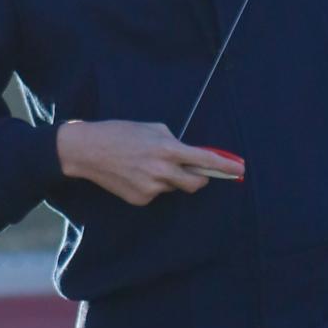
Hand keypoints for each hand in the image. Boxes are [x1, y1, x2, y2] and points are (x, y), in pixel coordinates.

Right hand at [56, 118, 243, 205]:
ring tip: (146, 165)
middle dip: (199, 179)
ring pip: (173, 188)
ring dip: (169, 179)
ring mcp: (151, 188)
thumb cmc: (119, 133)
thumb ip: (174, 141)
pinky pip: (156, 194)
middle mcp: (162, 171)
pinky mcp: (140, 200)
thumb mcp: (151, 128)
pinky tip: (134, 174)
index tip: (239, 170)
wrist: (87, 151)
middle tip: (194, 172)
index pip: (205, 161)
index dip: (225, 166)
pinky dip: (152, 185)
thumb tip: (188, 154)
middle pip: (196, 184)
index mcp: (168, 149)